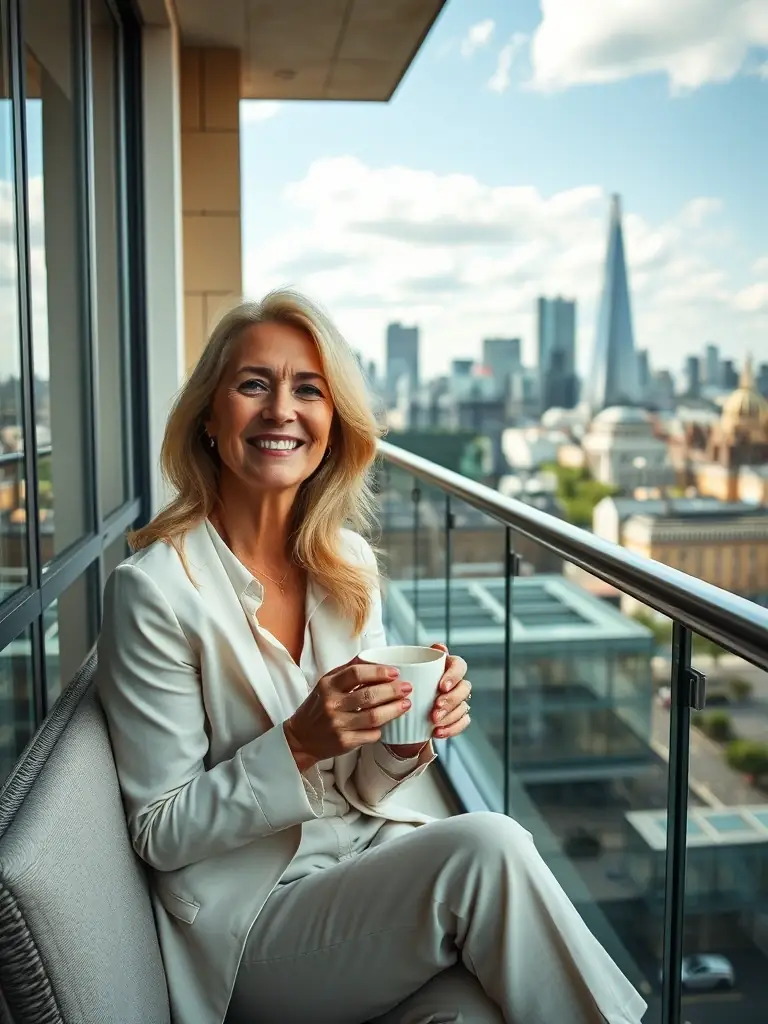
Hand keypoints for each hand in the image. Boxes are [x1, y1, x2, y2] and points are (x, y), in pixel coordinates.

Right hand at [284, 658, 411, 770]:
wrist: (301, 737)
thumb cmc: (318, 706)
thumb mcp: (326, 683)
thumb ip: (348, 670)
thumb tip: (374, 657)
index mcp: (328, 685)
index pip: (356, 673)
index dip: (378, 672)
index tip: (395, 672)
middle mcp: (331, 704)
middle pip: (369, 696)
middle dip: (393, 691)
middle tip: (407, 688)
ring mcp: (338, 725)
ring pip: (374, 717)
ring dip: (394, 710)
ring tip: (406, 704)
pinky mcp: (344, 742)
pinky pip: (371, 735)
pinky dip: (382, 728)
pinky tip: (388, 723)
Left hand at [386, 643, 471, 755]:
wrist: (397, 711)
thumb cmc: (399, 685)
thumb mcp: (396, 673)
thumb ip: (399, 663)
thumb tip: (400, 657)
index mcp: (444, 666)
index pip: (458, 665)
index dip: (453, 675)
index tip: (441, 686)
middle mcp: (454, 682)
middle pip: (464, 687)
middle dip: (451, 699)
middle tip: (435, 708)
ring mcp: (457, 700)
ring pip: (464, 705)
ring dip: (451, 715)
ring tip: (434, 722)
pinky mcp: (456, 716)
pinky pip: (463, 722)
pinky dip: (452, 728)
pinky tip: (437, 732)